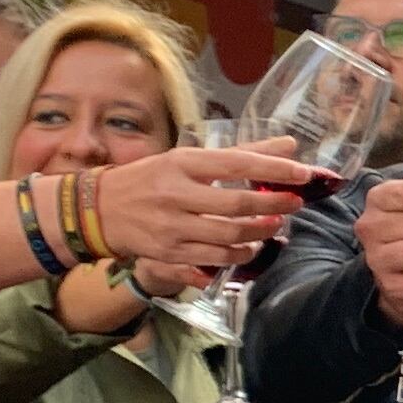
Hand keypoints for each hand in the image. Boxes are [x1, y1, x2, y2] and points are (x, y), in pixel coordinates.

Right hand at [90, 146, 313, 270]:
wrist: (98, 209)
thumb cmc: (152, 179)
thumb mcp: (188, 159)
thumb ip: (241, 153)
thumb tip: (289, 144)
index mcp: (182, 164)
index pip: (237, 164)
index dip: (274, 169)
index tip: (304, 173)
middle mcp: (175, 194)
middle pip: (235, 204)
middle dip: (273, 205)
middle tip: (295, 204)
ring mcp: (171, 226)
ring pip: (227, 235)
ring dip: (259, 233)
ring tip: (275, 226)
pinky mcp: (167, 252)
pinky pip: (212, 258)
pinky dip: (237, 255)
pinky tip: (250, 248)